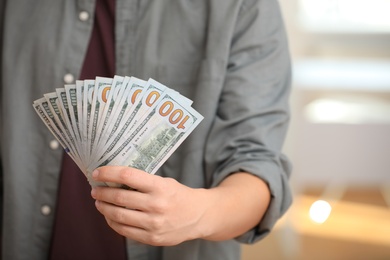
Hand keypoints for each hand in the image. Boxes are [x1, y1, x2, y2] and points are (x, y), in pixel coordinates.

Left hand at [90, 166, 209, 245]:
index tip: (97, 172)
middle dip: (102, 192)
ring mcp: (154, 223)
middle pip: (119, 197)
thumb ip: (143, 182)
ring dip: (104, 208)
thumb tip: (115, 180)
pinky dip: (113, 222)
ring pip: (118, 216)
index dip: (108, 173)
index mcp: (160, 186)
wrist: (199, 216)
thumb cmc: (179, 196)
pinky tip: (110, 216)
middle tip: (95, 189)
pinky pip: (125, 231)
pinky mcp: (152, 238)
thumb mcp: (165, 182)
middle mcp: (156, 205)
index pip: (127, 176)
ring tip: (99, 203)